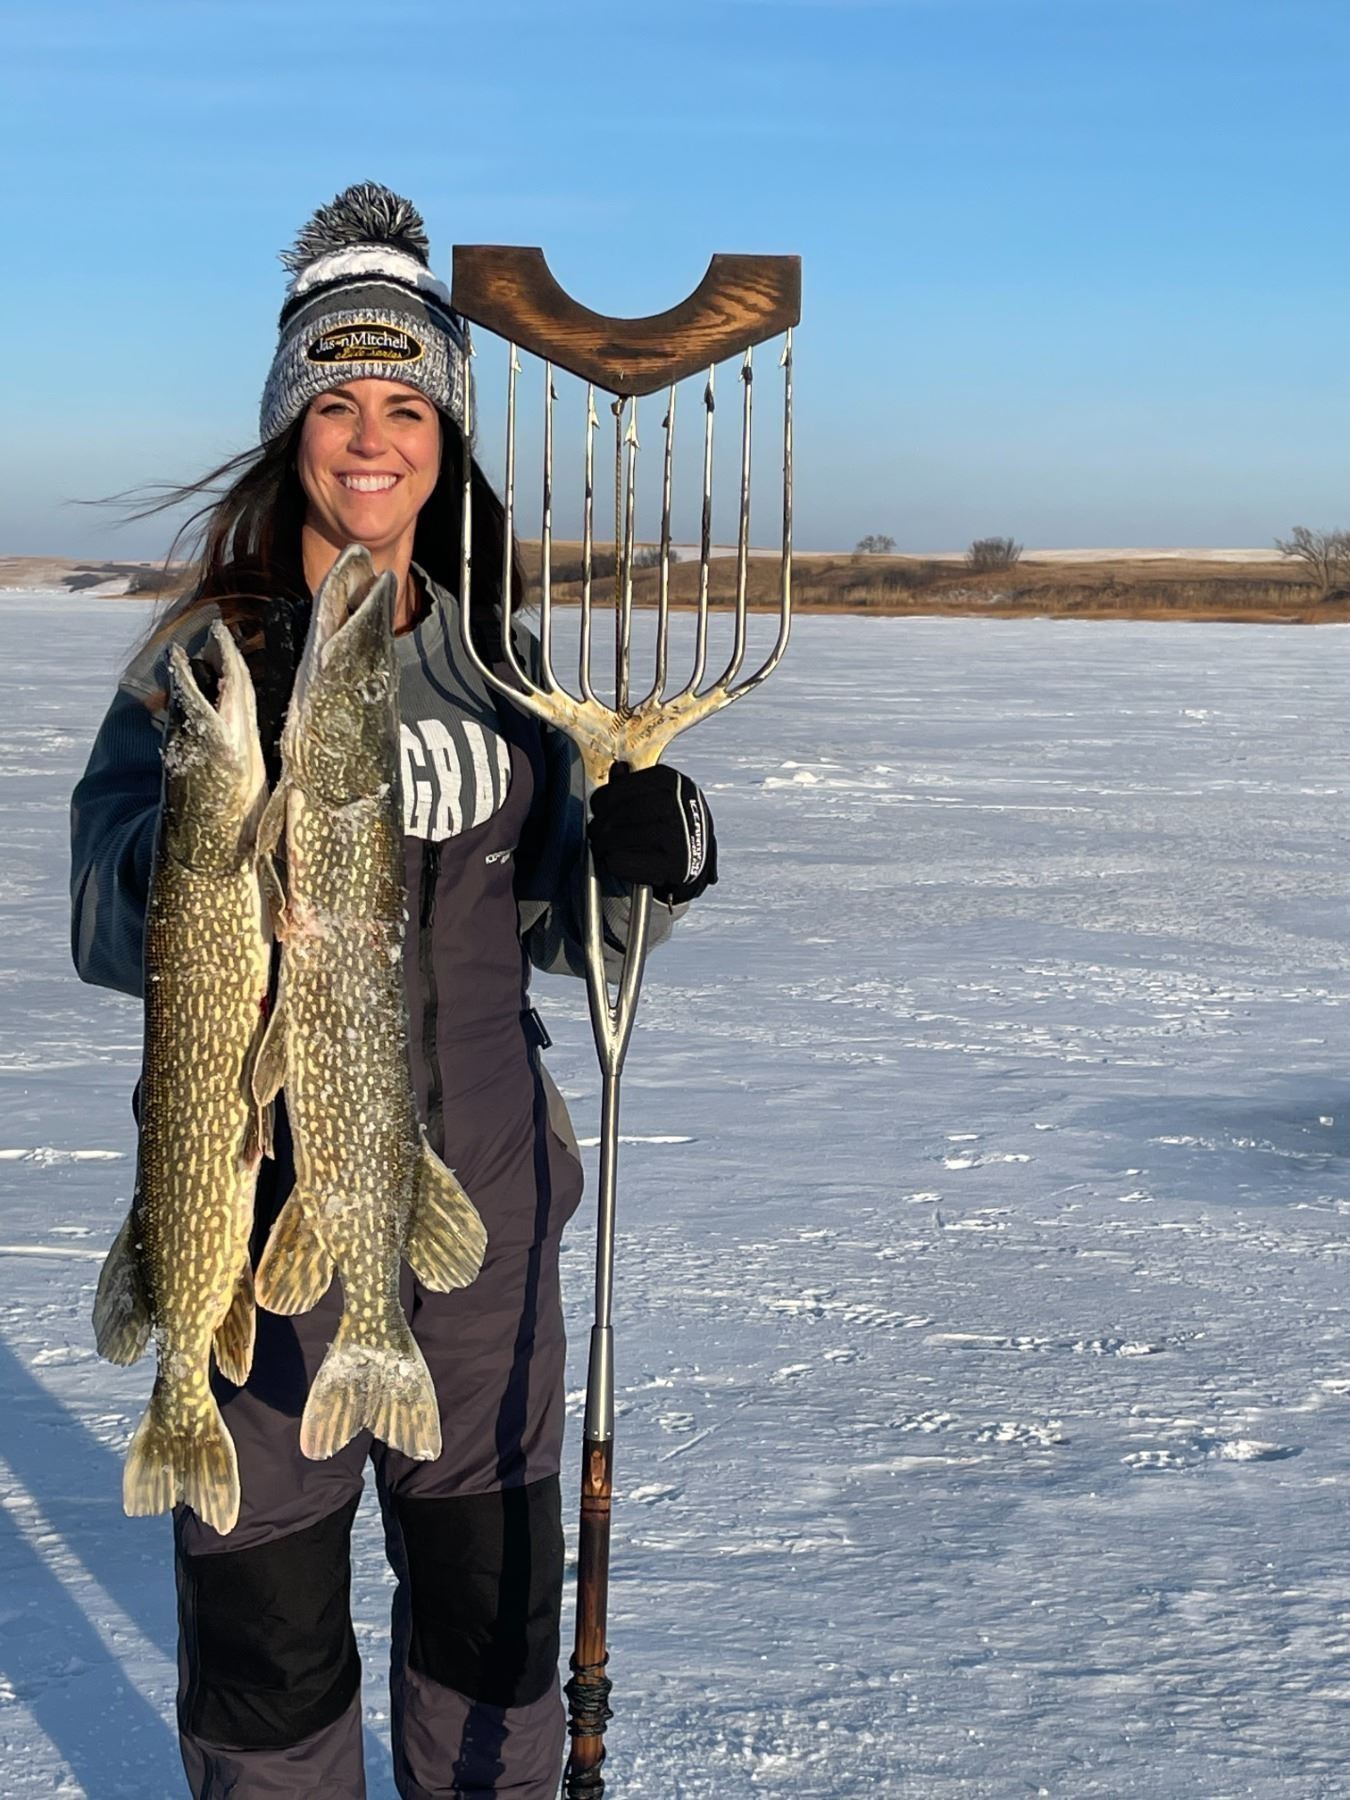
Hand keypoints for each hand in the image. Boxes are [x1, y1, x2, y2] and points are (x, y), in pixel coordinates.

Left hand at [587, 763, 717, 903]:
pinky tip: (615, 860)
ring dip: (603, 844)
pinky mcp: (675, 864)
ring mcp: (679, 835)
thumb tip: (618, 768)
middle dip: (600, 824)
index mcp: (671, 781)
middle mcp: (678, 804)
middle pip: (620, 813)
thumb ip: (634, 783)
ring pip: (621, 837)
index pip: (619, 789)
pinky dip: (613, 863)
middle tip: (595, 832)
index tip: (598, 809)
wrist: (699, 855)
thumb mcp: (658, 794)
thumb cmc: (671, 821)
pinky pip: (626, 861)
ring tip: (602, 847)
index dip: (601, 800)